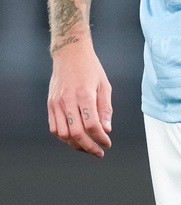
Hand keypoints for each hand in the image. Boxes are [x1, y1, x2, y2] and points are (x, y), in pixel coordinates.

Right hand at [48, 37, 112, 157]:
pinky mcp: (50, 104)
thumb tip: (106, 130)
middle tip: (99, 151)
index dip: (100, 138)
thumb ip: (105, 108)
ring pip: (63, 134)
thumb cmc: (90, 68)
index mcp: (84, 94)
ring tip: (87, 147)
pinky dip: (64, 138)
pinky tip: (74, 138)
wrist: (70, 53)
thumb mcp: (104, 85)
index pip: (92, 125)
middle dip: (89, 147)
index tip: (107, 143)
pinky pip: (54, 128)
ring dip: (76, 145)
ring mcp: (56, 103)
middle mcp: (68, 100)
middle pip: (77, 133)